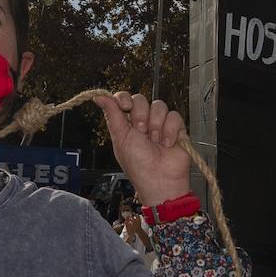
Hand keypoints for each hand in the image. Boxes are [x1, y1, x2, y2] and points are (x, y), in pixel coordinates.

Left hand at [94, 93, 189, 207]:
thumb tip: (98, 97)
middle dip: (140, 115)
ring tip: (155, 141)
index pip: (125, 98)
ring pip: (159, 106)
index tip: (125, 106)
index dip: (125, 98)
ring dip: (156, 125)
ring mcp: (161, 124)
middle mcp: (143, 121)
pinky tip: (167, 144)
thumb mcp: (121, 138)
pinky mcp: (177, 128)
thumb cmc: (138, 164)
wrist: (160, 180)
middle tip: (141, 132)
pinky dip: (170, 130)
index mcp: (127, 123)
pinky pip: (174, 116)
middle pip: (142, 99)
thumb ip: (112, 114)